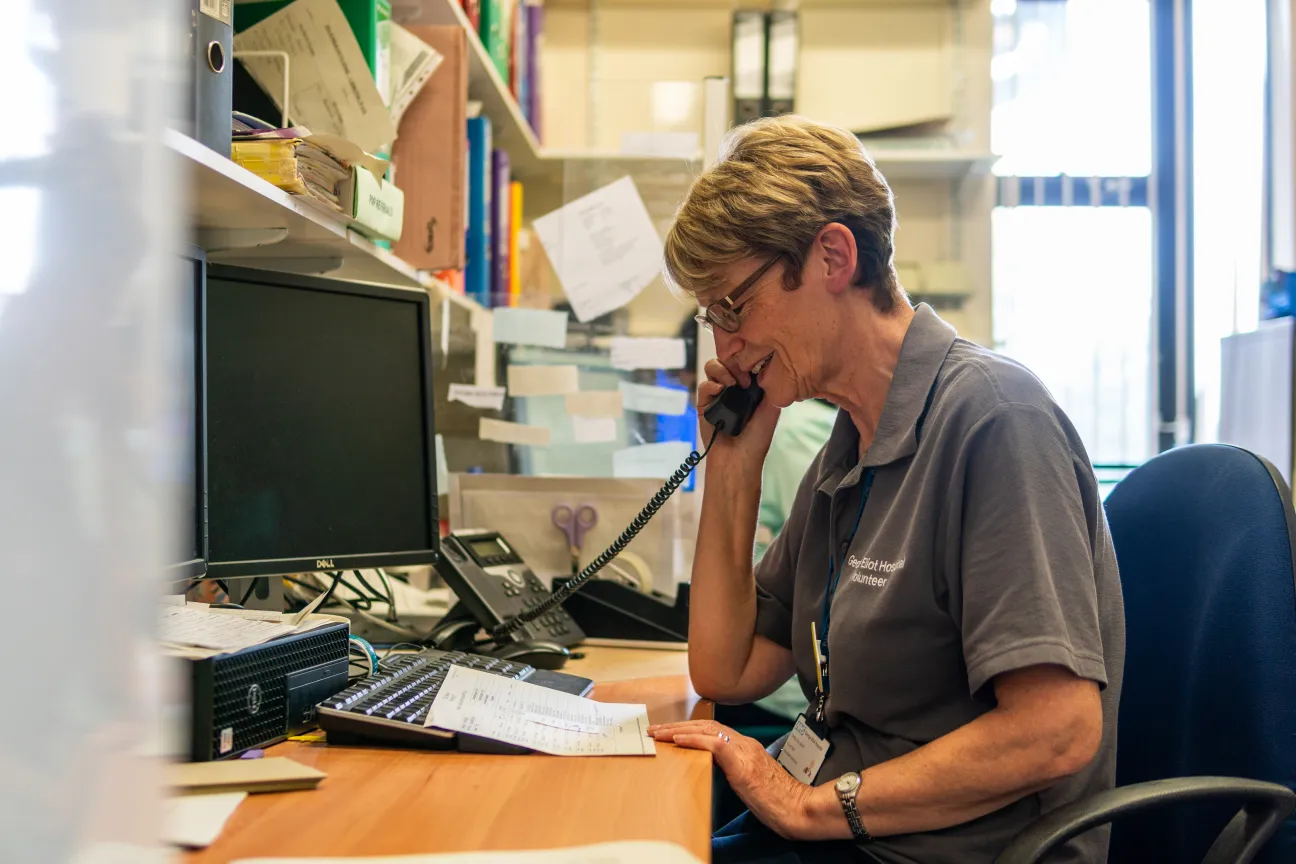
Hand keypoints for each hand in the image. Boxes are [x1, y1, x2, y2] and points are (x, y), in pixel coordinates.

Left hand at [648, 719, 810, 838]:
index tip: (668, 732)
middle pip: (705, 726)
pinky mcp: (743, 764)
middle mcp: (745, 743)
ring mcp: (744, 751)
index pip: (712, 729)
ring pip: (706, 730)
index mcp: (746, 747)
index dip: (688, 729)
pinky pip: (714, 744)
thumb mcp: (749, 781)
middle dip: (677, 727)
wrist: (798, 809)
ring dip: (678, 731)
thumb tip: (712, 767)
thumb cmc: (777, 802)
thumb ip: (732, 769)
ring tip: (659, 733)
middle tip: (655, 730)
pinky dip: (693, 740)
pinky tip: (677, 741)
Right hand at [697, 357, 780, 471]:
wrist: (739, 458)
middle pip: (726, 359)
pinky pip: (703, 385)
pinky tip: (720, 391)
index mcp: (749, 386)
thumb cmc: (757, 438)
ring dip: (722, 371)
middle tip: (743, 381)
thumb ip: (769, 386)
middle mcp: (732, 387)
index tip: (755, 369)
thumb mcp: (770, 409)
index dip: (747, 358)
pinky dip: (711, 384)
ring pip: (712, 367)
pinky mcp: (704, 404)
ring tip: (732, 384)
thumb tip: (766, 366)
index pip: (744, 361)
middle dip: (734, 364)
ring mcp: (717, 394)